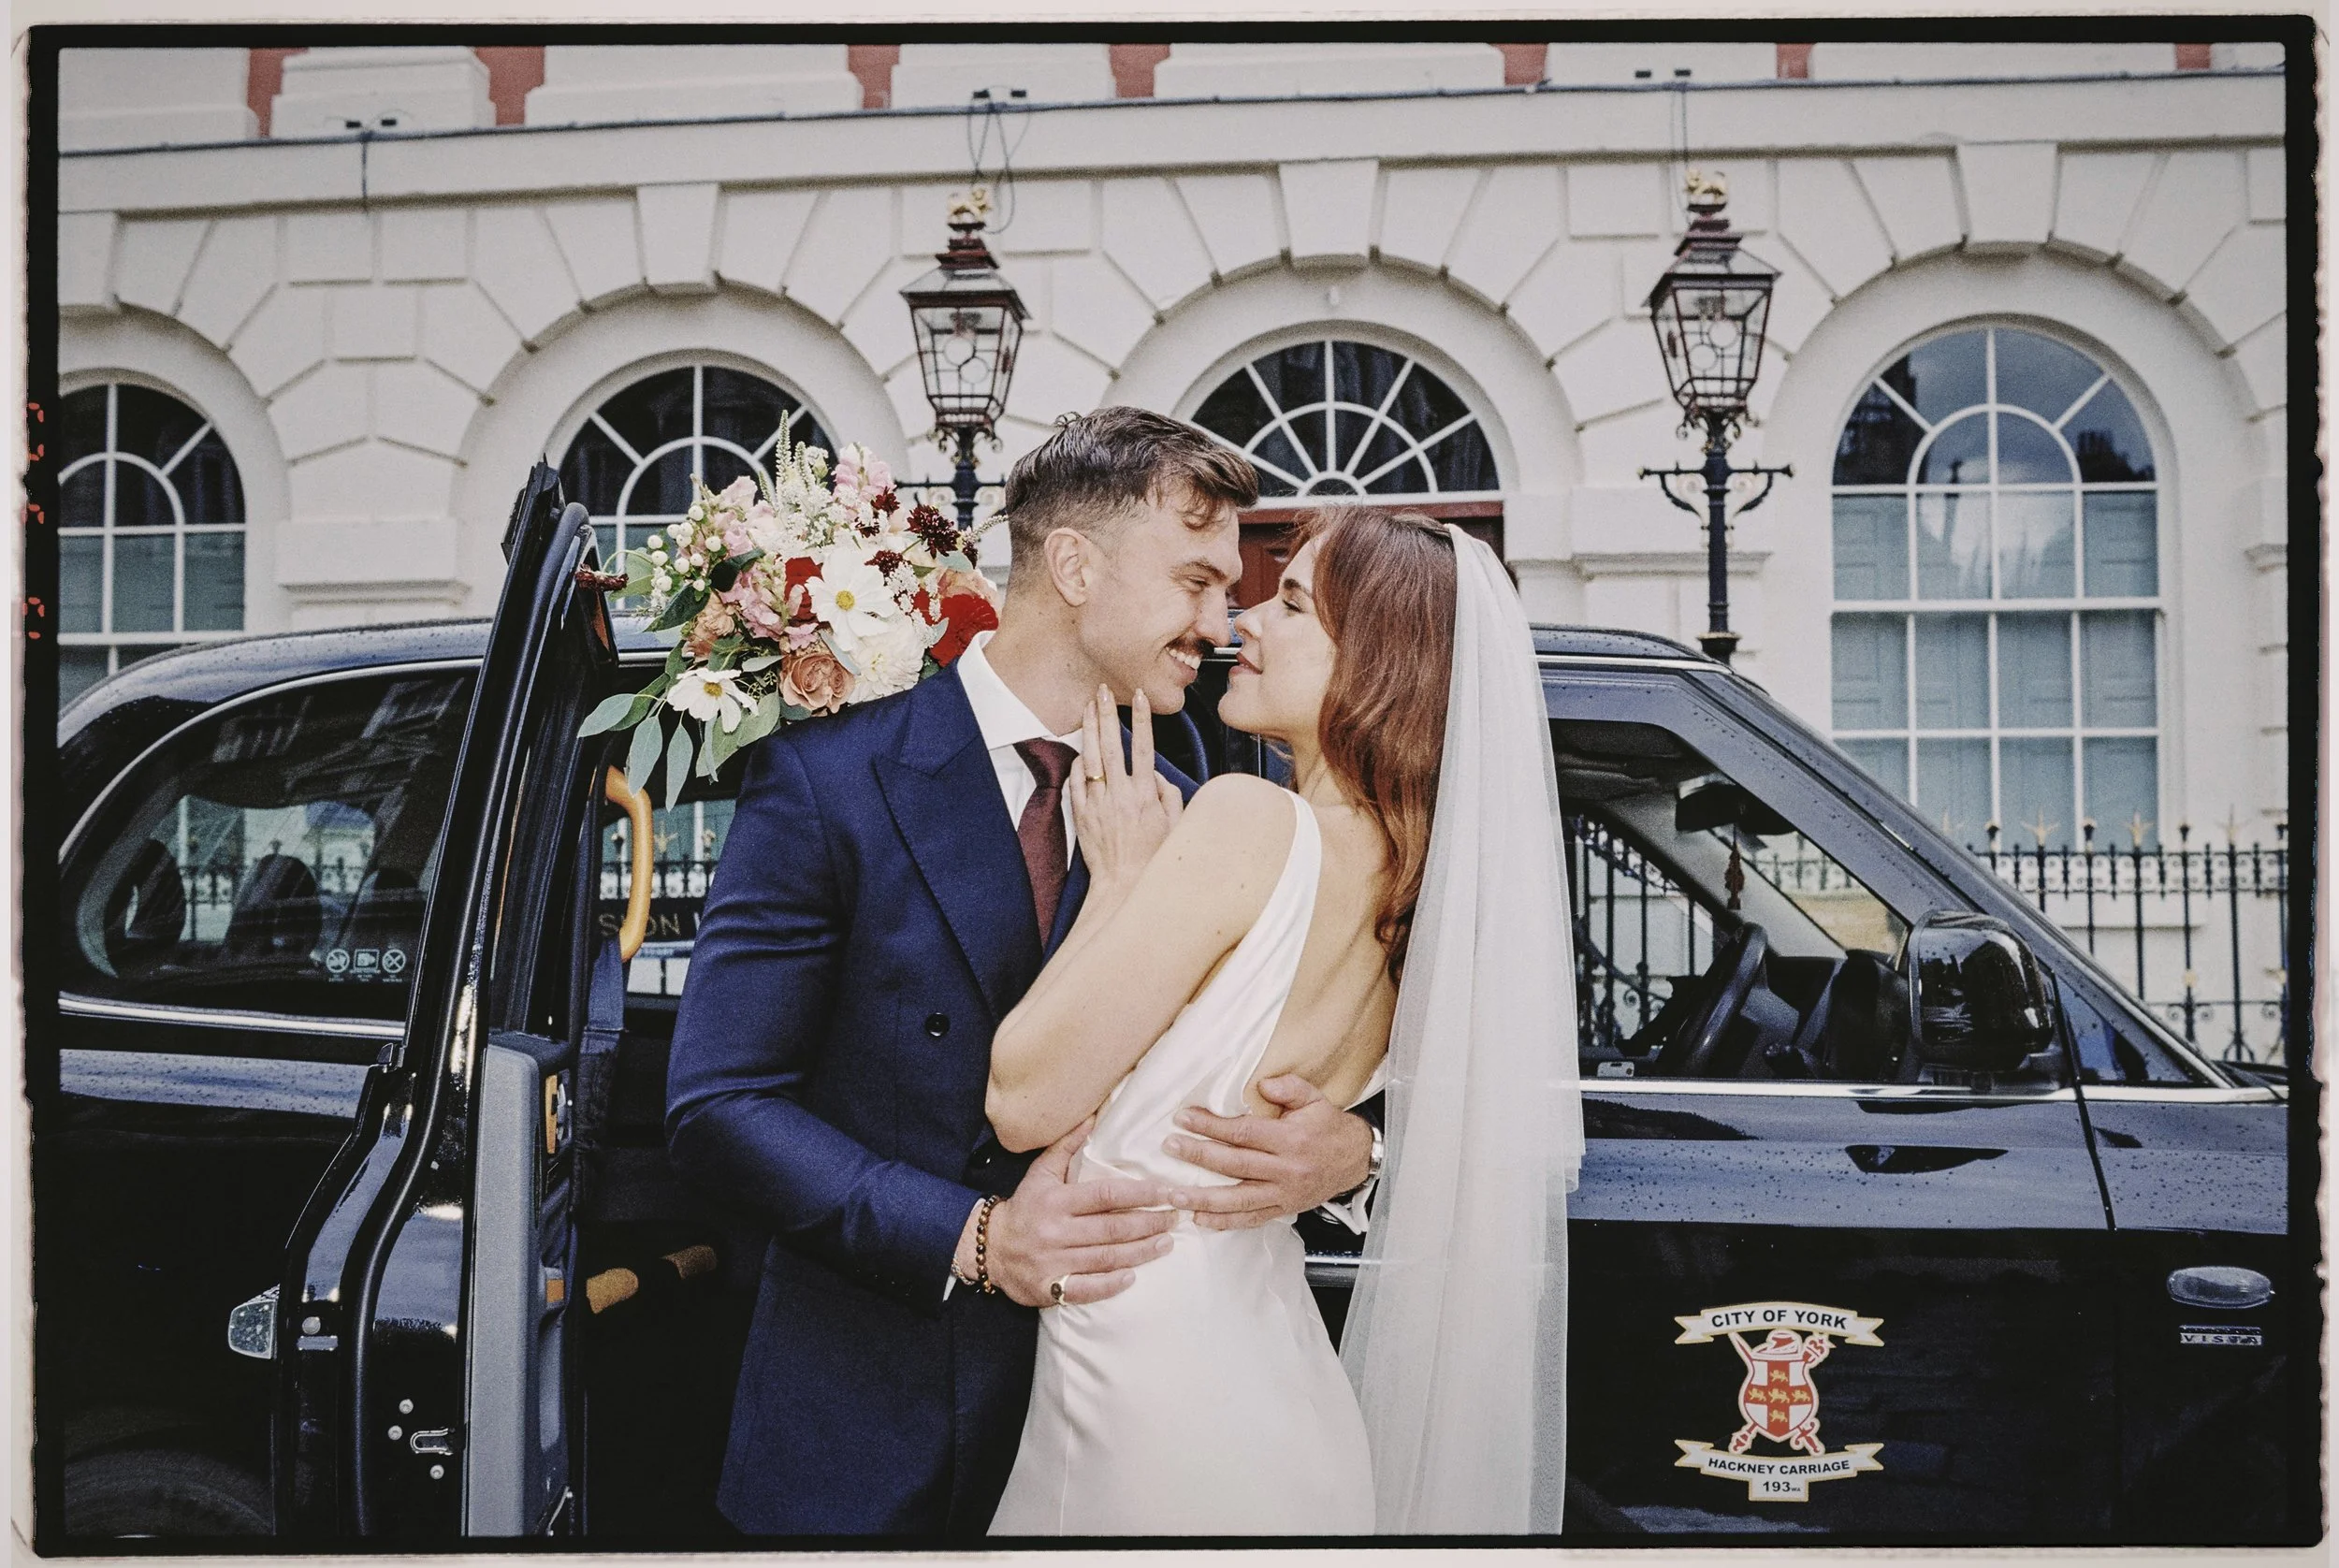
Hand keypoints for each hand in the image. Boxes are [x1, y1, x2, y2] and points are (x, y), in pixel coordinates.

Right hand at [974, 1118, 1178, 1306]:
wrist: (989, 1247)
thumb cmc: (1025, 1206)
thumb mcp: (1041, 1172)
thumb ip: (1067, 1145)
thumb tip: (1093, 1116)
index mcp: (1057, 1201)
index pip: (1106, 1195)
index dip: (1140, 1193)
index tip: (1166, 1191)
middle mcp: (1056, 1231)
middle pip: (1112, 1229)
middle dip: (1149, 1223)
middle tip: (1176, 1217)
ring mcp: (1053, 1262)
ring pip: (1106, 1258)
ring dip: (1141, 1252)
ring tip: (1167, 1243)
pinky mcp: (1050, 1288)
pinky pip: (1086, 1289)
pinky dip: (1110, 1285)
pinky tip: (1133, 1276)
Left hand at [1067, 684, 1182, 897]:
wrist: (1124, 888)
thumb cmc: (1152, 860)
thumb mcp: (1176, 826)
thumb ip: (1170, 795)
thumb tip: (1156, 776)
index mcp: (1145, 796)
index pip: (1144, 747)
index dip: (1142, 720)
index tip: (1139, 698)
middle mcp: (1120, 796)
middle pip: (1111, 745)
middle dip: (1107, 714)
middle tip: (1102, 691)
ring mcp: (1098, 804)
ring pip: (1091, 759)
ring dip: (1090, 730)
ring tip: (1087, 707)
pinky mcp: (1081, 816)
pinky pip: (1075, 783)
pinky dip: (1077, 764)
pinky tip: (1079, 749)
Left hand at [1163, 1075, 1374, 1230]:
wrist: (1355, 1160)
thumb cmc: (1328, 1127)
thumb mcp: (1315, 1098)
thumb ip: (1289, 1087)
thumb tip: (1262, 1085)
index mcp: (1291, 1140)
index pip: (1244, 1133)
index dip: (1211, 1126)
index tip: (1184, 1118)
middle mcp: (1286, 1170)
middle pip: (1235, 1165)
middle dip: (1199, 1156)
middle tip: (1170, 1147)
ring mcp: (1283, 1194)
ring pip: (1238, 1199)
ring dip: (1204, 1198)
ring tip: (1175, 1194)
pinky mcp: (1282, 1209)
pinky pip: (1250, 1219)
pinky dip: (1224, 1222)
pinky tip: (1200, 1219)